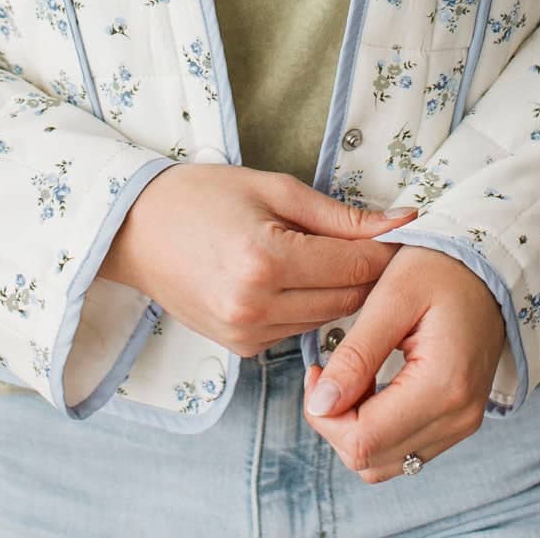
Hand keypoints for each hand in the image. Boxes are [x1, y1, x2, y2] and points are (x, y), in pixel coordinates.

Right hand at [99, 164, 418, 357]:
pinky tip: (299, 278)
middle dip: (369, 273)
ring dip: (341, 292)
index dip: (386, 248)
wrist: (136, 230)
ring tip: (337, 256)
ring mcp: (247, 335)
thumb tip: (403, 221)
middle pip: (349, 300)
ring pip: (328, 320)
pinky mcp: (242, 349)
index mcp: (267, 261)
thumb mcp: (274, 188)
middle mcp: (257, 308)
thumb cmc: (203, 196)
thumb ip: (340, 215)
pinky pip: (297, 330)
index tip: (403, 232)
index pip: (356, 266)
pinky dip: (308, 306)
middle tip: (376, 243)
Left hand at [302, 243, 506, 483]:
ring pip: (382, 463)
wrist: (488, 267)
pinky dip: (376, 428)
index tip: (316, 371)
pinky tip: (371, 385)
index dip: (324, 416)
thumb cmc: (441, 268)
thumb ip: (356, 353)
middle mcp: (456, 417)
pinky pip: (402, 449)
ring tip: (353, 375)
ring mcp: (460, 424)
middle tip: (329, 371)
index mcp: (442, 386)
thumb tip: (320, 404)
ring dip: (354, 427)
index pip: (363, 440)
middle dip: (335, 421)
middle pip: (369, 459)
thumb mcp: (393, 296)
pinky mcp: (456, 422)